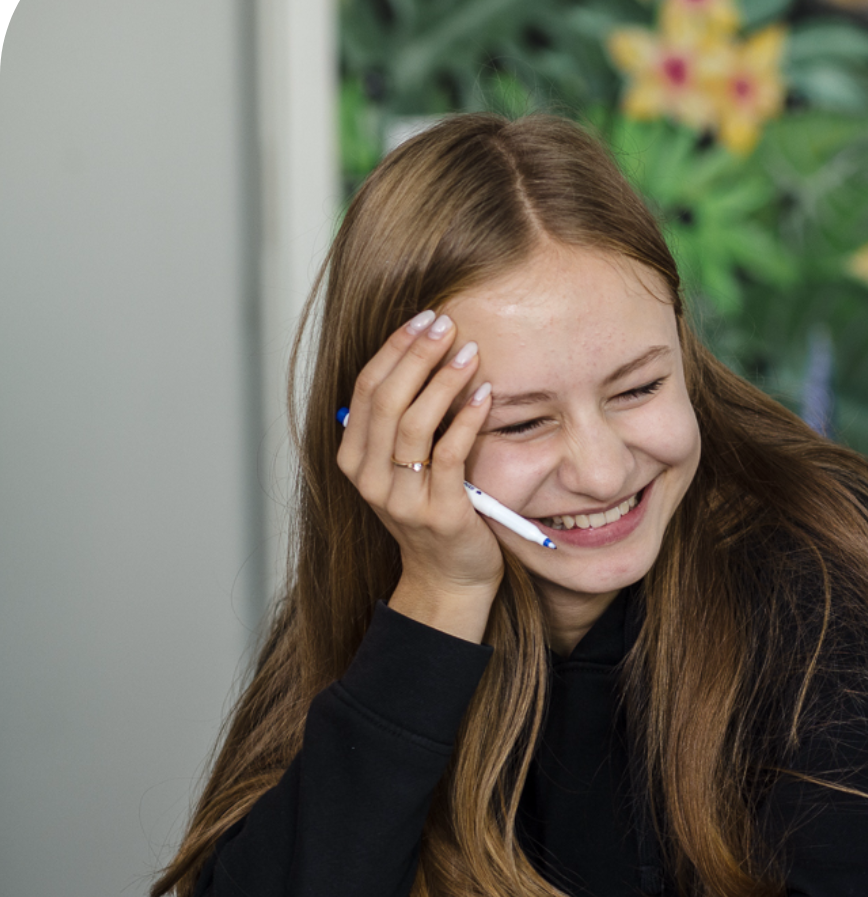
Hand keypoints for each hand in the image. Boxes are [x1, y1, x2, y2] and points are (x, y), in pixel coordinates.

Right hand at [337, 309, 498, 640]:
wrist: (449, 577)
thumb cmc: (433, 513)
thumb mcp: (403, 468)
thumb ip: (398, 427)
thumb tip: (417, 358)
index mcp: (354, 460)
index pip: (366, 389)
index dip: (393, 350)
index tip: (422, 320)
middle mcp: (369, 478)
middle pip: (387, 399)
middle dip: (416, 355)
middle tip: (445, 324)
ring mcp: (401, 498)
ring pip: (413, 424)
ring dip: (442, 381)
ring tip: (468, 353)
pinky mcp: (438, 512)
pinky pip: (449, 455)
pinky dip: (466, 419)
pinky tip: (484, 394)